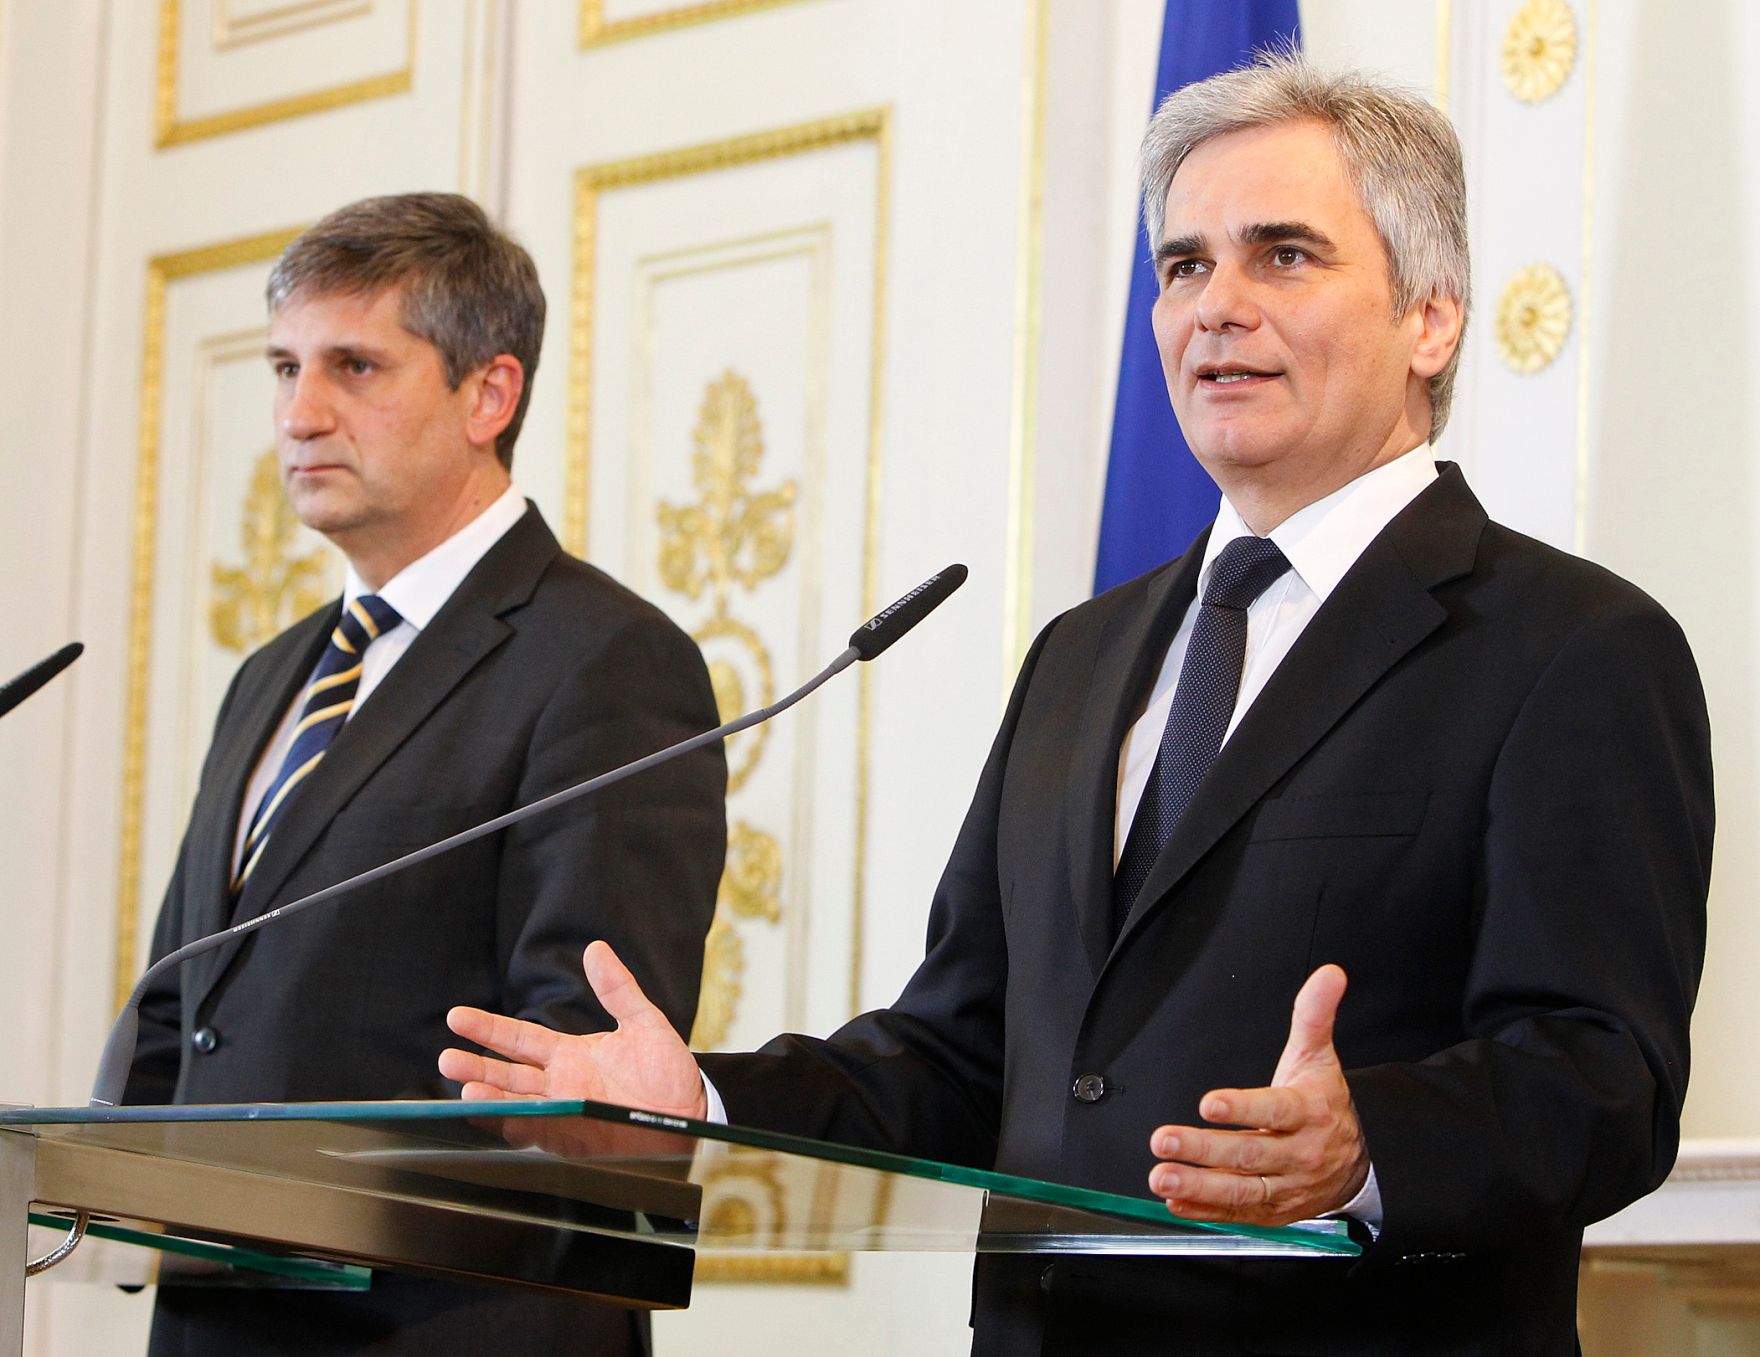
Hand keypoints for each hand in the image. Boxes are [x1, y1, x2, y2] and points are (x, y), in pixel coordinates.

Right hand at [441, 940, 707, 1120]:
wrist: (691, 1113)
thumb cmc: (668, 1070)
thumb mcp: (645, 1023)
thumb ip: (618, 990)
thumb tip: (596, 949)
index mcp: (571, 1054)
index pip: (520, 1039)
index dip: (488, 1029)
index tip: (457, 1018)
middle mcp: (560, 1084)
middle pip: (508, 1074)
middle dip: (477, 1066)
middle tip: (447, 1057)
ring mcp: (564, 1113)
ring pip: (517, 1104)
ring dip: (491, 1098)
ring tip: (466, 1088)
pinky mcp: (575, 1140)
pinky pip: (539, 1134)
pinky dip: (519, 1128)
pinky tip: (502, 1119)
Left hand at [1147, 964, 1368, 1226]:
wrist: (1358, 1165)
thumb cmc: (1324, 1106)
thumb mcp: (1319, 1058)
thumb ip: (1315, 1015)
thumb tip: (1330, 974)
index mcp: (1309, 1113)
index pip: (1275, 1109)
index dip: (1242, 1108)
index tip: (1209, 1103)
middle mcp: (1298, 1154)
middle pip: (1249, 1153)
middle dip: (1203, 1148)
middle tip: (1164, 1139)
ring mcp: (1285, 1187)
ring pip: (1241, 1191)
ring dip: (1198, 1186)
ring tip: (1162, 1177)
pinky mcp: (1273, 1212)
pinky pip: (1238, 1215)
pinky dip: (1205, 1212)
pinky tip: (1176, 1202)